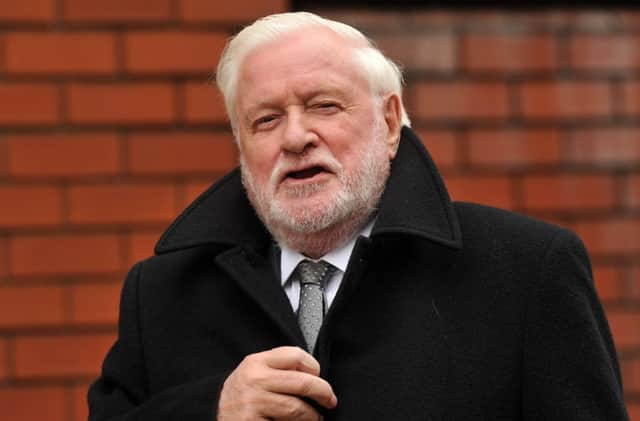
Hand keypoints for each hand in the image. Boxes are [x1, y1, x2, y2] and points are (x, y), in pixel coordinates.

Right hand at [217, 346, 336, 420]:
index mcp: (256, 362)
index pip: (296, 356)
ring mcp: (253, 403)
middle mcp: (254, 380)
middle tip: (329, 401)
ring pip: (298, 409)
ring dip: (312, 416)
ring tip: (313, 418)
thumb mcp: (255, 373)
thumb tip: (316, 376)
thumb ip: (279, 369)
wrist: (213, 414)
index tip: (319, 377)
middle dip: (323, 393)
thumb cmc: (241, 396)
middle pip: (303, 382)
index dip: (314, 367)